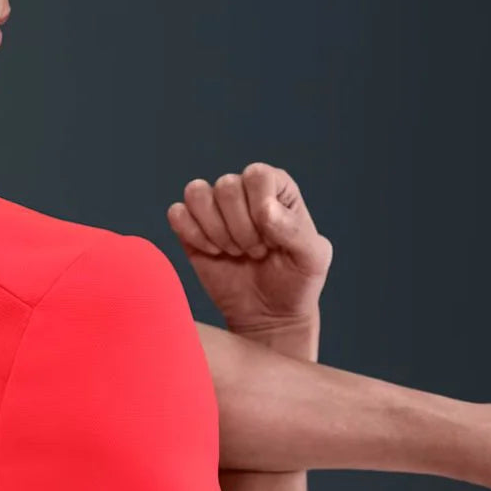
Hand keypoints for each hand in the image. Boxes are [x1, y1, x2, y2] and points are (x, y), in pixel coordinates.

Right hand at [166, 163, 332, 336]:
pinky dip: (192, 235)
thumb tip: (263, 209)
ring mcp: (215, 208)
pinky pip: (177, 213)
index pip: (257, 175)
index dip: (259, 208)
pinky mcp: (192, 229)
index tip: (270, 240)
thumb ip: (295, 229)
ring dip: (214, 230)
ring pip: (197, 193)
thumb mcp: (313, 257)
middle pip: (225, 186)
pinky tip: (211, 253)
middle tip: (254, 252)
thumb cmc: (296, 281)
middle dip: (239, 228)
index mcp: (276, 187)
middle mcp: (244, 190)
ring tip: (232, 252)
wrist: (269, 315)